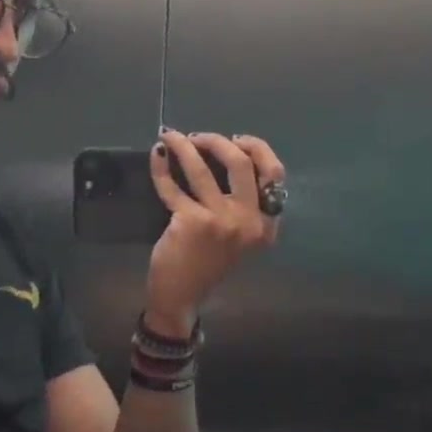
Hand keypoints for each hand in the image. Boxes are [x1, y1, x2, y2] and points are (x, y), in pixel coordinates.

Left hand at [144, 129, 285, 335]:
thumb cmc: (208, 265)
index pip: (274, 173)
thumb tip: (227, 154)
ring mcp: (220, 221)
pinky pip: (173, 186)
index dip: (255, 148)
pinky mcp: (191, 221)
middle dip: (217, 141)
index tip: (235, 139)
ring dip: (184, 146)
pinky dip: (161, 168)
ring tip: (170, 136)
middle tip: (197, 138)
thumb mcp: (238, 237)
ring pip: (202, 168)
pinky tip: (156, 156)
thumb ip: (243, 205)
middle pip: (241, 163)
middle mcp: (249, 221)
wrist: (183, 296)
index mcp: (266, 224)